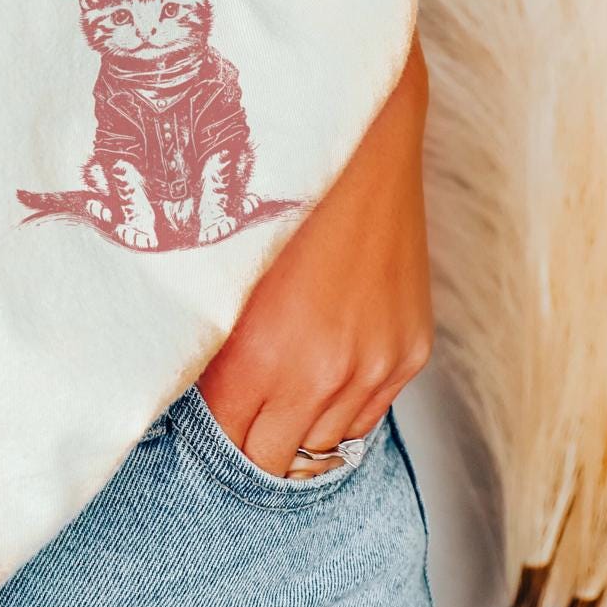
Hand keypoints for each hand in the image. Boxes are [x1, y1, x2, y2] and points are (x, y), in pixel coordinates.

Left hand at [198, 40, 431, 478]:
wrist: (357, 147)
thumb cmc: (276, 201)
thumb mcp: (223, 282)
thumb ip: (212, 352)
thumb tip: (194, 403)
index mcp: (264, 360)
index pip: (231, 448)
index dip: (212, 443)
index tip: (201, 433)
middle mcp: (326, 375)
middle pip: (277, 459)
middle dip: (252, 443)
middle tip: (235, 420)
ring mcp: (376, 367)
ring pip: (327, 445)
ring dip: (299, 428)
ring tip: (277, 396)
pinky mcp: (411, 352)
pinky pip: (370, 415)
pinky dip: (342, 407)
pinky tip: (321, 376)